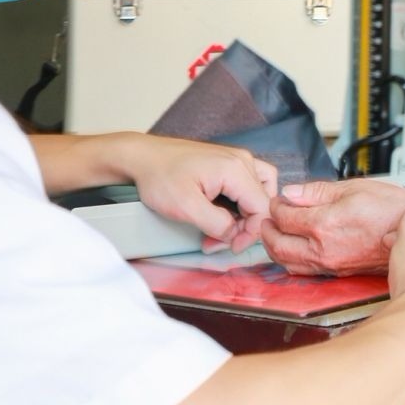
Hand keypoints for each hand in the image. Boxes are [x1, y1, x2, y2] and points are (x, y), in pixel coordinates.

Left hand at [124, 136, 276, 253]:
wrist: (142, 157)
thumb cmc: (160, 178)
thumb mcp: (186, 208)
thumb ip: (216, 224)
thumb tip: (234, 235)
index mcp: (236, 169)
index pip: (262, 207)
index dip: (251, 233)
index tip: (231, 247)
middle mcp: (242, 160)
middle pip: (263, 200)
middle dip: (245, 227)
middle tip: (219, 241)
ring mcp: (236, 158)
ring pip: (261, 191)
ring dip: (248, 214)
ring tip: (227, 227)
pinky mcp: (228, 161)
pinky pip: (250, 183)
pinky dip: (244, 201)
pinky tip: (228, 211)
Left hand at [263, 177, 404, 274]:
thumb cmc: (391, 209)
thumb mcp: (354, 187)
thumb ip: (318, 191)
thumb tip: (291, 193)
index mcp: (325, 223)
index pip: (285, 217)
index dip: (276, 206)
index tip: (278, 200)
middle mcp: (323, 248)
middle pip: (278, 244)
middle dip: (267, 229)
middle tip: (267, 218)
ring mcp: (330, 264)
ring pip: (287, 262)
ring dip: (274, 248)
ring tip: (274, 234)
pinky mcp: (337, 273)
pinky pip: (303, 270)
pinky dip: (290, 261)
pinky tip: (292, 250)